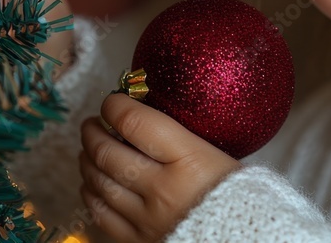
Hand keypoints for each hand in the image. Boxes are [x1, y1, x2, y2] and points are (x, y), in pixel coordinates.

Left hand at [79, 93, 241, 241]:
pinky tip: (92, 182)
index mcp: (189, 160)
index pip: (136, 123)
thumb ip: (177, 135)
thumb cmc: (234, 191)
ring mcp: (148, 219)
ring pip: (99, 183)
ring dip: (88, 161)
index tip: (112, 102)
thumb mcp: (214, 153)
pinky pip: (101, 215)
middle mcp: (163, 190)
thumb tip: (140, 115)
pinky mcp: (139, 241)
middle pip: (109, 153)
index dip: (115, 106)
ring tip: (89, 149)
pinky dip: (91, 194)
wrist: (243, 234)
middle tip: (93, 123)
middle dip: (93, 132)